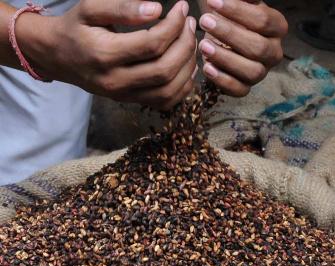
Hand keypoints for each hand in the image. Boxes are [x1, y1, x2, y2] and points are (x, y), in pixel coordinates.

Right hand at [18, 0, 197, 109]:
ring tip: (191, 42)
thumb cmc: (76, 28)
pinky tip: (187, 64)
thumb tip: (157, 9)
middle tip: (191, 24)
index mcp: (105, 54)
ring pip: (170, 89)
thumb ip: (121, 7)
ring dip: (188, 65)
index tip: (183, 8)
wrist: (57, 56)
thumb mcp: (90, 9)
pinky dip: (184, 85)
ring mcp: (125, 95)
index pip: (152, 44)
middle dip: (185, 45)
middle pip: (165, 69)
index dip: (174, 26)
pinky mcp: (132, 102)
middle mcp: (116, 80)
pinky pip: (167, 101)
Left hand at [198, 0, 286, 96]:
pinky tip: (207, 67)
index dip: (238, 12)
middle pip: (259, 47)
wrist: (219, 30)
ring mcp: (261, 71)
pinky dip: (223, 81)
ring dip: (226, 59)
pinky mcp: (246, 86)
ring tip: (204, 45)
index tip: (213, 1)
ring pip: (252, 71)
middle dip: (230, 34)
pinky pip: (240, 90)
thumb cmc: (228, 11)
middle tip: (205, 21)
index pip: (263, 20)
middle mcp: (274, 51)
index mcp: (277, 27)